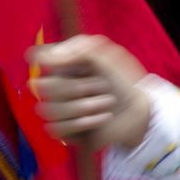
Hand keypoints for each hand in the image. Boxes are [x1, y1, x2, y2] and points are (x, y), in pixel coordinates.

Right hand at [28, 35, 151, 149]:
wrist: (140, 111)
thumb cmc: (124, 81)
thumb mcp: (107, 57)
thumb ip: (79, 49)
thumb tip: (40, 56)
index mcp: (64, 64)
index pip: (40, 59)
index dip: (51, 61)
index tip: (73, 64)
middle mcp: (57, 84)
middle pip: (43, 87)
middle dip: (77, 87)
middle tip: (102, 85)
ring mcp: (58, 107)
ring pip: (49, 109)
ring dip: (84, 106)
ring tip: (108, 102)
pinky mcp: (64, 129)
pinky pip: (56, 128)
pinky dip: (83, 122)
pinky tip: (103, 117)